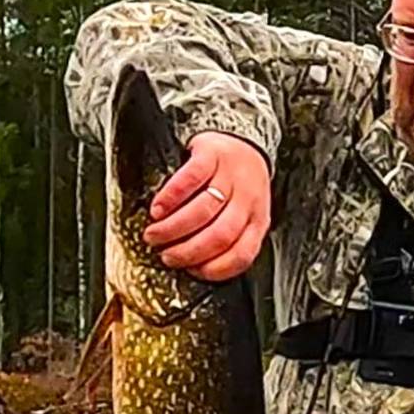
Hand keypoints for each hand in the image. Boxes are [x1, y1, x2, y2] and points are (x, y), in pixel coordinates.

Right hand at [143, 131, 271, 281]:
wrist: (240, 141)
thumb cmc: (238, 185)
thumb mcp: (244, 214)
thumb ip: (230, 239)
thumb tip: (195, 266)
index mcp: (258, 221)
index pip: (241, 254)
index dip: (213, 269)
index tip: (190, 271)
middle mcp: (248, 199)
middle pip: (219, 235)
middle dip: (187, 252)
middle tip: (165, 256)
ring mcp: (231, 176)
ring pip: (203, 211)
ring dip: (173, 228)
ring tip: (155, 235)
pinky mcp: (212, 155)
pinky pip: (190, 179)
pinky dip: (170, 198)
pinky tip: (158, 209)